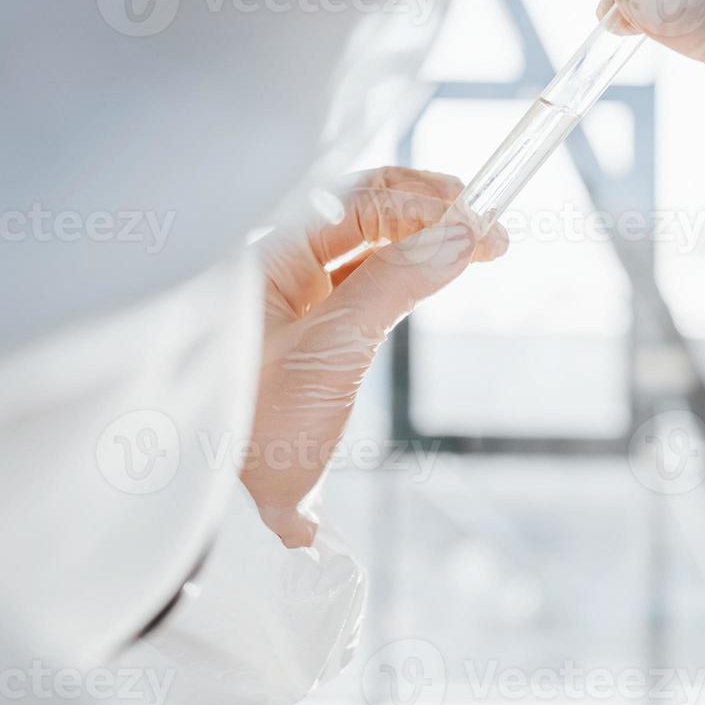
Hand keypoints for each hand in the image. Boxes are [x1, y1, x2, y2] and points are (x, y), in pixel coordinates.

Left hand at [242, 167, 507, 545]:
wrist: (218, 503)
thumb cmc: (255, 424)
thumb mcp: (331, 350)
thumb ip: (394, 286)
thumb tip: (461, 235)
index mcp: (272, 257)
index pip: (358, 202)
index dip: (425, 205)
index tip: (482, 222)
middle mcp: (283, 268)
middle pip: (363, 211)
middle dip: (426, 209)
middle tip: (486, 224)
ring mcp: (297, 300)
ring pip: (368, 246)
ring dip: (421, 238)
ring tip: (475, 243)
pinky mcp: (313, 336)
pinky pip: (364, 284)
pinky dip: (406, 272)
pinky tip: (436, 271)